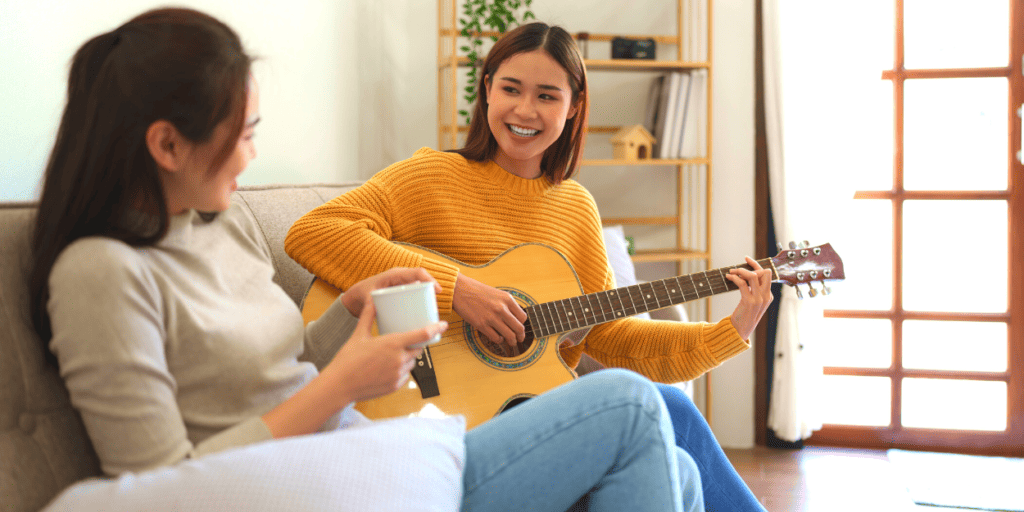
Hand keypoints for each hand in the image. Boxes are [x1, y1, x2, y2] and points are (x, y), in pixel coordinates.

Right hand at [325, 299, 447, 405]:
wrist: (340, 385)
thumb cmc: (347, 360)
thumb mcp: (358, 335)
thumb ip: (368, 317)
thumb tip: (372, 301)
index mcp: (393, 343)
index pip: (422, 334)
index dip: (435, 328)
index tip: (443, 324)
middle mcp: (399, 359)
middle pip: (418, 349)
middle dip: (416, 344)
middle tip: (407, 340)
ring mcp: (398, 374)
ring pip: (412, 362)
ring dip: (407, 357)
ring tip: (391, 355)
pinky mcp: (395, 386)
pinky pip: (405, 375)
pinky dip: (400, 370)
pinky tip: (386, 368)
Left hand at [340, 267, 439, 316]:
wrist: (357, 296)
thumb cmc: (362, 293)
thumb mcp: (367, 297)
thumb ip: (370, 302)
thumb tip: (375, 308)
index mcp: (395, 274)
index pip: (416, 272)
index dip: (429, 279)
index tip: (437, 289)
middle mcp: (401, 277)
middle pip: (422, 278)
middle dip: (432, 287)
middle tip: (437, 301)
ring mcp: (403, 284)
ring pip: (420, 285)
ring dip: (428, 294)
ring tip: (433, 308)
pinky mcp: (403, 291)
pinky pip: (416, 291)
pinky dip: (422, 298)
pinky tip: (426, 310)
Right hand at [452, 273, 525, 352]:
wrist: (460, 290)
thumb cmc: (477, 291)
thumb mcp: (497, 293)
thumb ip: (506, 305)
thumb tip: (514, 319)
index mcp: (507, 299)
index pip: (523, 317)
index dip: (522, 324)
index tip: (519, 328)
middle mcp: (501, 308)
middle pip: (519, 328)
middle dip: (520, 337)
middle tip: (519, 339)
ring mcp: (492, 317)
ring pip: (509, 336)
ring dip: (511, 341)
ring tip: (510, 342)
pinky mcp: (482, 325)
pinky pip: (496, 338)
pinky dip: (499, 340)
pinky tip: (497, 337)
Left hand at [726, 256, 773, 339]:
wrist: (740, 331)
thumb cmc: (743, 316)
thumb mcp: (752, 302)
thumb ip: (753, 290)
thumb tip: (745, 275)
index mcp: (769, 296)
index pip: (767, 275)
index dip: (756, 265)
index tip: (746, 259)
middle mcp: (766, 296)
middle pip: (765, 272)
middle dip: (752, 266)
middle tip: (738, 268)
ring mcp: (758, 299)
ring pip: (753, 276)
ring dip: (740, 271)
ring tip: (731, 272)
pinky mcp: (749, 301)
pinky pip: (743, 283)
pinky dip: (735, 278)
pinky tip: (729, 277)